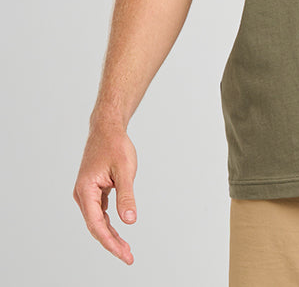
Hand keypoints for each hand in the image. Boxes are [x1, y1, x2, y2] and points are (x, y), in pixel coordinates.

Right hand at [73, 125, 137, 264]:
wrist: (107, 128)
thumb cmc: (116, 145)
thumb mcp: (125, 169)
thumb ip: (126, 195)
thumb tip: (129, 220)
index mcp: (86, 190)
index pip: (97, 224)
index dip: (110, 242)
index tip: (124, 254)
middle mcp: (82, 194)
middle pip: (96, 226)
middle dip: (112, 243)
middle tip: (129, 257)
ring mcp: (86, 193)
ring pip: (98, 221)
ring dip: (111, 235)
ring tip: (126, 249)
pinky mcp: (93, 191)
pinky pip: (100, 212)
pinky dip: (109, 223)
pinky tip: (119, 231)